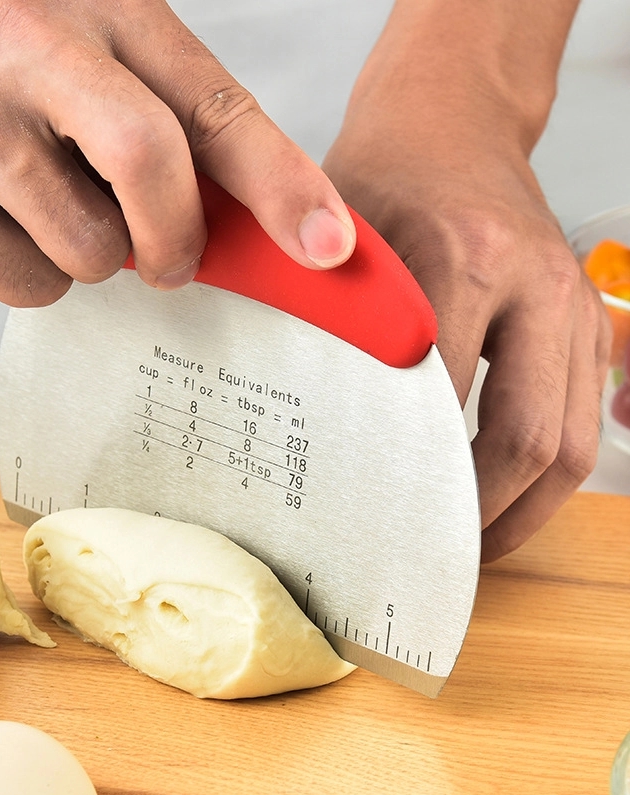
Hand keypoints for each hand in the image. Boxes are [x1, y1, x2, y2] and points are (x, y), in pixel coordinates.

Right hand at [0, 0, 354, 305]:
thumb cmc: (23, 86)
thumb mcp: (115, 78)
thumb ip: (194, 146)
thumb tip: (286, 237)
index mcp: (99, 15)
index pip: (211, 107)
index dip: (281, 182)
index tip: (330, 247)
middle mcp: (22, 51)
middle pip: (147, 165)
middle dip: (174, 238)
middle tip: (167, 256)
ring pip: (89, 252)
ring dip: (92, 256)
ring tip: (51, 210)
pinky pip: (29, 287)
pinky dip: (36, 277)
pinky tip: (1, 227)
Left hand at [323, 0, 611, 559]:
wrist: (450, 123)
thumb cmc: (386, 176)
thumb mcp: (339, 240)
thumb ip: (334, 326)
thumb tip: (319, 430)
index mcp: (466, 258)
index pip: (441, 403)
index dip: (412, 478)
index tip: (378, 524)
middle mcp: (535, 285)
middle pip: (527, 439)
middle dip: (482, 516)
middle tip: (435, 557)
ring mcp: (575, 302)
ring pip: (572, 441)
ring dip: (525, 509)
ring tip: (473, 544)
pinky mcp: (589, 318)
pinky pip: (582, 417)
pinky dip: (547, 470)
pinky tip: (502, 495)